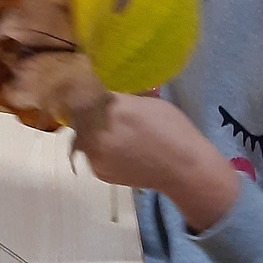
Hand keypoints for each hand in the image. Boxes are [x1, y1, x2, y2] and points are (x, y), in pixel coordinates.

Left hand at [71, 94, 239, 231]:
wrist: (183, 169)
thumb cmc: (173, 130)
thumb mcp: (147, 103)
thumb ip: (120, 101)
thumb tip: (101, 96)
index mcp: (111, 109)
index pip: (84, 94)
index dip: (86, 92)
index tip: (90, 90)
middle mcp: (97, 132)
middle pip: (78, 116)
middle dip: (87, 113)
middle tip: (102, 112)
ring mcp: (96, 155)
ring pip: (82, 136)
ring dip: (91, 132)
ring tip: (115, 133)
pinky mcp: (99, 172)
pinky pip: (91, 154)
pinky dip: (99, 150)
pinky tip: (120, 150)